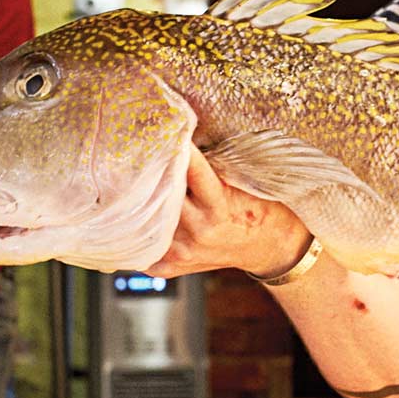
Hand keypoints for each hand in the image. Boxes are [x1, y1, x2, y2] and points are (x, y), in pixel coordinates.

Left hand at [145, 148, 312, 279]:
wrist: (269, 246)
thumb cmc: (260, 209)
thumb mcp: (248, 184)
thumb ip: (214, 168)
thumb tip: (182, 140)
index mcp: (219, 209)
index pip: (193, 173)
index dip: (179, 151)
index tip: (167, 131)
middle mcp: (199, 231)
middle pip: (163, 195)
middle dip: (154, 173)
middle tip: (141, 152)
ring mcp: (184, 251)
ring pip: (147, 221)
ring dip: (140, 201)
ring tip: (130, 181)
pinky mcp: (174, 266)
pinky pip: (142, 251)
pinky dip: (136, 237)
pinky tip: (132, 218)